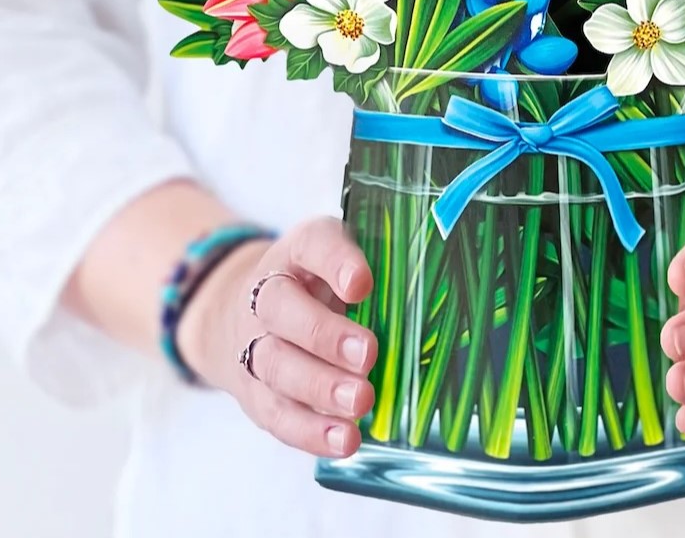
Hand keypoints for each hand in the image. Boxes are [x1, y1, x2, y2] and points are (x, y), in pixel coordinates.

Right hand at [176, 218, 376, 459]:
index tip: (362, 283)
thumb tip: (433, 284)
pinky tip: (345, 439)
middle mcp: (267, 293)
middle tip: (368, 353)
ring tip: (361, 402)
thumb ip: (381, 264)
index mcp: (298, 250)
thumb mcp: (346, 257)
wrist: (251, 313)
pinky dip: (310, 431)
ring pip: (277, 366)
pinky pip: (277, 414)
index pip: (313, 244)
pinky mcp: (255, 393)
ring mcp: (254, 344)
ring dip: (320, 387)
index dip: (336, 262)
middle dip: (325, 335)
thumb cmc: (320, 281)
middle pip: (283, 310)